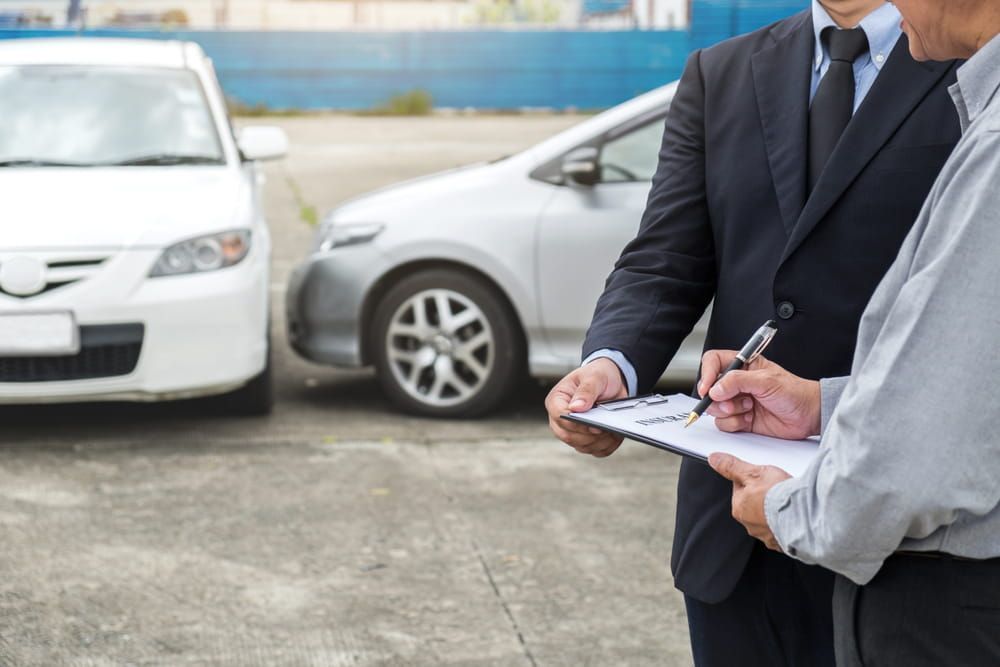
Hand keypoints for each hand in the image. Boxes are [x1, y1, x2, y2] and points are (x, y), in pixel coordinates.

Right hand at [545, 358, 627, 457]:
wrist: (611, 381)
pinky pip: (595, 451)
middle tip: (605, 427)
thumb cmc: (598, 375)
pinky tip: (614, 435)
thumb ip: (586, 391)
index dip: (576, 423)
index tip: (594, 425)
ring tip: (612, 429)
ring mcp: (572, 431)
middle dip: (589, 435)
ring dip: (599, 442)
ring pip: (581, 446)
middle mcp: (560, 418)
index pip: (559, 416)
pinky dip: (606, 446)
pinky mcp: (586, 439)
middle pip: (568, 436)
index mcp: (557, 400)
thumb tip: (576, 408)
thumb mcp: (595, 376)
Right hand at [698, 350, 821, 439]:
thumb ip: (738, 381)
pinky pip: (724, 423)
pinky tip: (750, 419)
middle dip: (719, 399)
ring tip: (749, 409)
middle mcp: (737, 383)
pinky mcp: (740, 418)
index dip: (707, 374)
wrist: (809, 415)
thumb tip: (716, 388)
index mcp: (742, 365)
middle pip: (710, 389)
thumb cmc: (795, 392)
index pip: (713, 362)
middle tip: (734, 402)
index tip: (708, 389)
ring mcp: (737, 401)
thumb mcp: (766, 381)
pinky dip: (735, 424)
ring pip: (715, 408)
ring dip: (730, 412)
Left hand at [708, 453, 789, 551]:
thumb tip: (715, 460)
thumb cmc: (778, 495)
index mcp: (739, 508)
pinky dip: (786, 522)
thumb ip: (732, 467)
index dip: (751, 479)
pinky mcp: (782, 542)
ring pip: (768, 518)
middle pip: (753, 504)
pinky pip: (782, 529)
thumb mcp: (753, 473)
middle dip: (763, 496)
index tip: (761, 476)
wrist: (804, 515)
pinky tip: (793, 514)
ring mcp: (766, 535)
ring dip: (775, 510)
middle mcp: (750, 525)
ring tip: (787, 500)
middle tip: (776, 487)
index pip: (740, 489)